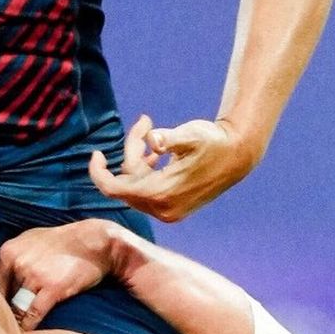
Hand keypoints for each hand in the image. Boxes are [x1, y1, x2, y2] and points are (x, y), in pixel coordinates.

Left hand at [0, 220, 117, 330]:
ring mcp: (34, 275)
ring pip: (17, 307)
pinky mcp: (52, 288)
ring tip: (16, 333)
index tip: (0, 311)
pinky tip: (28, 333)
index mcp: (9, 251)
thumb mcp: (31, 239)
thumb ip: (14, 256)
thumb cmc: (64, 242)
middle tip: (6, 324)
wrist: (95, 242)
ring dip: (17, 320)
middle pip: (5, 296)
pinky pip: (33, 314)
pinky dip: (29, 326)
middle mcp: (18, 262)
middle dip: (8, 309)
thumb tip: (0, 277)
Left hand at [88, 113, 258, 222]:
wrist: (239, 155)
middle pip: (127, 181)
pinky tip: (157, 153)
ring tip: (154, 130)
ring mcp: (168, 211)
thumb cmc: (214, 141)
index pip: (115, 189)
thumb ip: (167, 138)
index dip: (99, 173)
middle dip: (131, 150)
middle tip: (147, 122)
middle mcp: (162, 209)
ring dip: (140, 158)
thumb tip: (154, 139)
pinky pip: (147, 190)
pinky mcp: (173, 208)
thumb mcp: (190, 134)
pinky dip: (147, 170)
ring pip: (137, 184)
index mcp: (161, 194)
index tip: (95, 153)